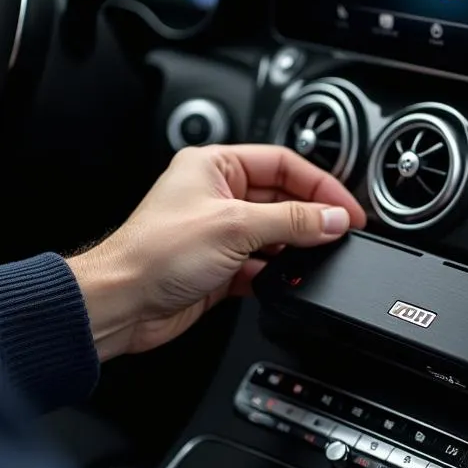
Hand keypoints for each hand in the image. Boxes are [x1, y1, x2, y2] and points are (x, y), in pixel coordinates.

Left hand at [66, 145, 365, 359]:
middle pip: (283, 198)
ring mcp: (219, 232)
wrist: (122, 304)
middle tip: (341, 233)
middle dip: (312, 216)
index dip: (320, 184)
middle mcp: (217, 195)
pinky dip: (279, 273)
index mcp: (214, 166)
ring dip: (297, 246)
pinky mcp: (220, 266)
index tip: (346, 207)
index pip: (283, 164)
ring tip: (319, 257)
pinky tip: (289, 279)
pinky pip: (263, 264)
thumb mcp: (234, 227)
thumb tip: (332, 218)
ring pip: (276, 233)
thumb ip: (291, 221)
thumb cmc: (153, 254)